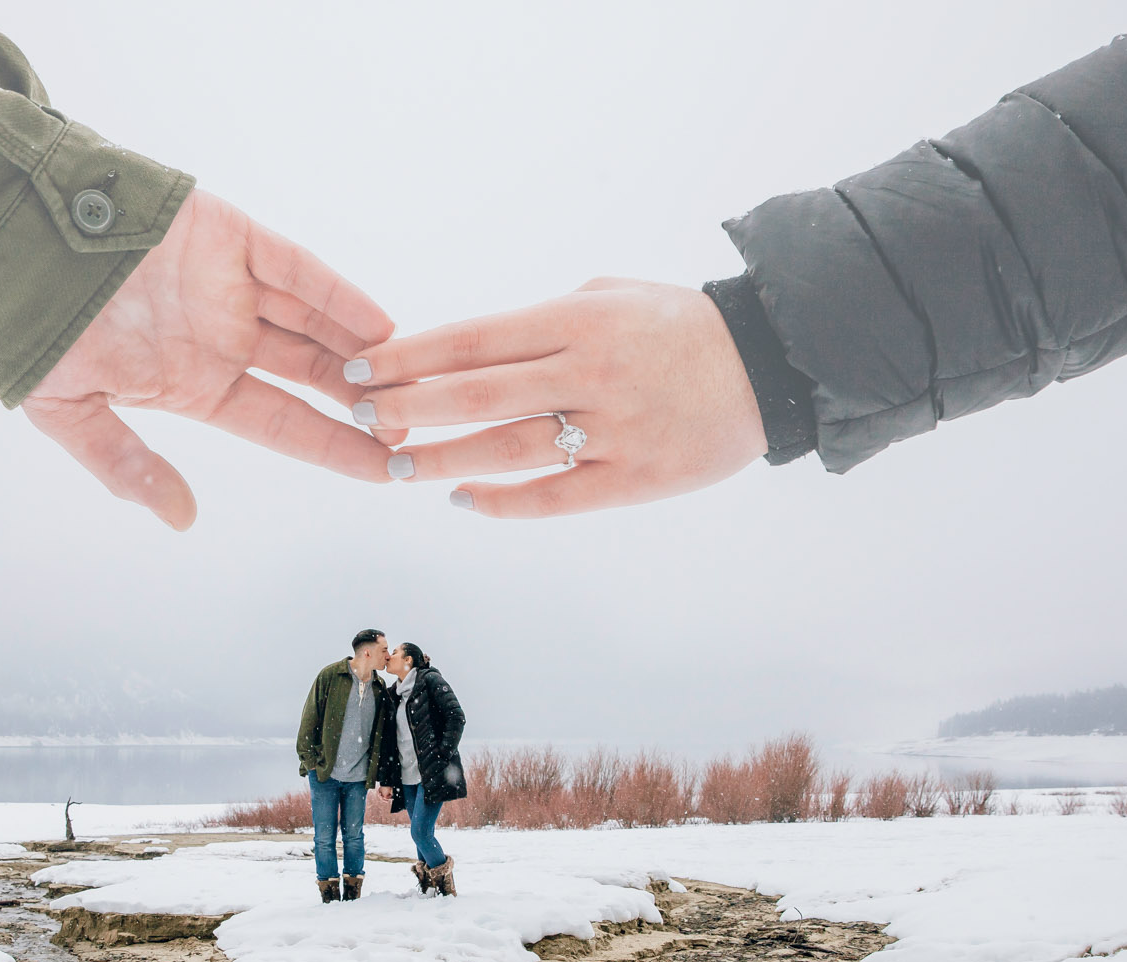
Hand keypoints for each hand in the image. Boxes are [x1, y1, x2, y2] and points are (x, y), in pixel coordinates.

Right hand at [23, 189, 403, 529]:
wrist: (1, 243)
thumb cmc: (28, 331)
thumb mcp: (71, 413)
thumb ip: (128, 465)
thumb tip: (182, 520)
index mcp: (194, 383)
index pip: (282, 423)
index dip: (336, 447)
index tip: (389, 470)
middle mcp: (222, 336)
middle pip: (313, 375)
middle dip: (365, 401)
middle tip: (417, 426)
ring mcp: (229, 284)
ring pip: (315, 321)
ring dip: (362, 349)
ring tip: (411, 378)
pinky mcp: (228, 235)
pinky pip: (294, 267)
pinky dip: (336, 293)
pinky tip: (378, 323)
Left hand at [345, 278, 767, 517]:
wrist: (769, 365)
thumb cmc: (680, 325)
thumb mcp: (613, 294)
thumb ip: (546, 320)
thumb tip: (475, 348)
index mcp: (578, 320)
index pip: (473, 339)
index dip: (409, 355)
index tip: (361, 367)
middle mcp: (589, 373)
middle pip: (476, 395)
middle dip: (407, 407)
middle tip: (357, 418)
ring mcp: (611, 431)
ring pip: (506, 449)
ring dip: (442, 458)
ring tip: (395, 465)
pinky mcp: (633, 480)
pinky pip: (554, 497)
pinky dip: (504, 501)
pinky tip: (464, 499)